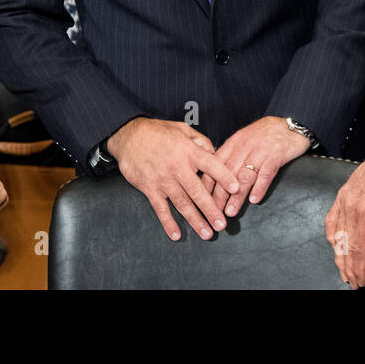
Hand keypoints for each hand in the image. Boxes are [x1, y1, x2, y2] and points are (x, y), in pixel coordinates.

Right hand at [108, 117, 241, 241]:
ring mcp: (163, 180)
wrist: (129, 136)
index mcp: (188, 151)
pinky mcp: (150, 188)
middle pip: (198, 192)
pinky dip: (168, 223)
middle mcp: (178, 167)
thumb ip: (200, 141)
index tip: (235, 189)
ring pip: (182, 204)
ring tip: (207, 233)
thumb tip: (215, 153)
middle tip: (222, 225)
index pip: (211, 165)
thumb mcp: (182, 129)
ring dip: (195, 220)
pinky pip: (160, 209)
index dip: (224, 176)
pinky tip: (176, 234)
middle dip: (211, 210)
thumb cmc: (158, 132)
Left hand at [210, 116, 310, 217]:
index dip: (208, 183)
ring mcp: (261, 151)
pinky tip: (254, 200)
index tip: (202, 200)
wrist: (290, 124)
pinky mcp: (276, 155)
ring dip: (236, 196)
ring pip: (245, 176)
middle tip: (214, 212)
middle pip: (227, 173)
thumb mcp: (244, 140)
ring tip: (230, 211)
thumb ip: (231, 155)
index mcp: (234, 143)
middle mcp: (245, 146)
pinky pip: (266, 173)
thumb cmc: (265, 134)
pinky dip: (260, 187)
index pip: (215, 164)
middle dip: (219, 195)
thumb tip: (215, 175)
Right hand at [324, 146, 364, 287]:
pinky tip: (335, 246)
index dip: (359, 267)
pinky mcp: (341, 195)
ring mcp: (343, 199)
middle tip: (352, 283)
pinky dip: (331, 235)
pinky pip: (331, 219)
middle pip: (345, 244)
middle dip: (348, 267)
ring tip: (343, 271)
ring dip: (338, 255)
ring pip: (335, 234)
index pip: (359, 247)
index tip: (361, 281)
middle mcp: (351, 206)